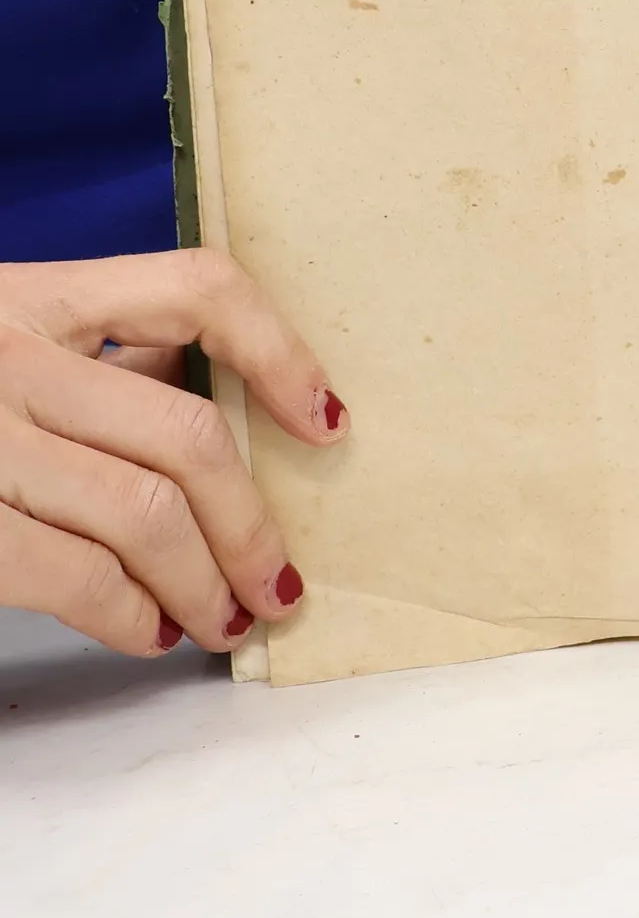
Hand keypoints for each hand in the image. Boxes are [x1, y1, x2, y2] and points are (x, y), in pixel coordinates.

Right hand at [0, 249, 347, 654]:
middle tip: (278, 580)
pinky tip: (147, 630)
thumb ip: (91, 358)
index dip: (281, 352)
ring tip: (223, 618)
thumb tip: (209, 407)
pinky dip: (127, 611)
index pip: (196, 288)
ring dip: (204, 580)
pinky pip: (69, 571)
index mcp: (32, 294)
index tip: (328, 421)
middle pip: (185, 431)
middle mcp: (4, 350)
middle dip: (250, 520)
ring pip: (142, 509)